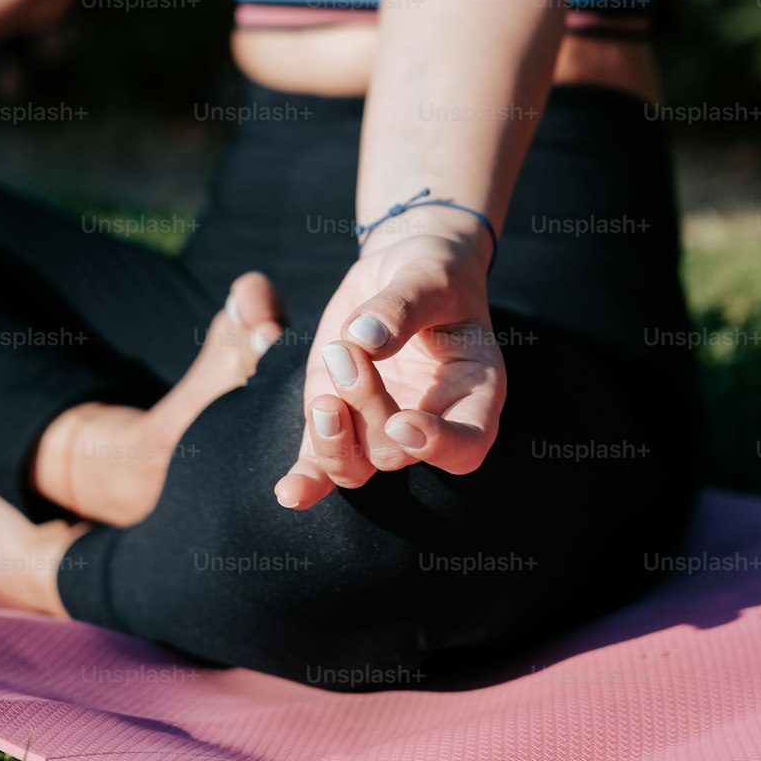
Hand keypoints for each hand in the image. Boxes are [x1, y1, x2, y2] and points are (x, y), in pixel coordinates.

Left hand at [274, 229, 505, 509]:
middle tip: (346, 349)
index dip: (439, 446)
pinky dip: (307, 481)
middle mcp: (431, 420)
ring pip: (358, 466)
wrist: (404, 269)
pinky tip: (288, 492)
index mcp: (473, 391)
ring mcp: (382, 426)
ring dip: (333, 442)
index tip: (403, 422)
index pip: (468, 443)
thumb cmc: (434, 272)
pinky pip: (323, 464)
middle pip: (397, 449)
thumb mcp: (428, 275)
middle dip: (366, 407)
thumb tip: (362, 339)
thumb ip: (401, 306)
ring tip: (323, 397)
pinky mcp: (343, 419)